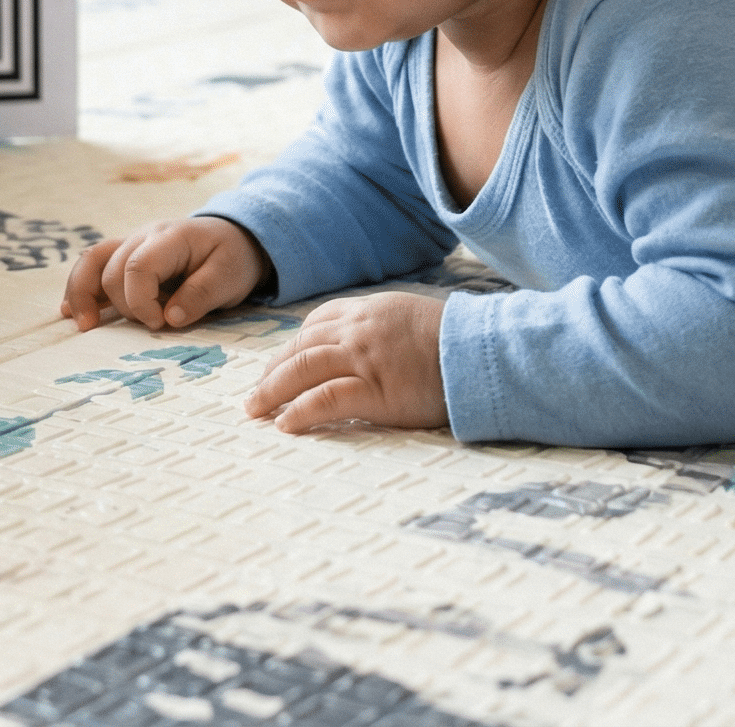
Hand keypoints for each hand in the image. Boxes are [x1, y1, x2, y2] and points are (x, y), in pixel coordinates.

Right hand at [59, 216, 270, 331]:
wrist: (235, 237)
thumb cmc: (233, 257)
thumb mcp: (230, 276)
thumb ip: (201, 294)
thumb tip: (170, 318)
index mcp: (171, 237)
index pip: (138, 266)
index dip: (141, 300)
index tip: (159, 323)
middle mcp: (144, 237)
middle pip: (113, 270)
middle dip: (126, 304)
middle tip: (152, 325)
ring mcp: (130, 244)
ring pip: (91, 261)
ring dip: (82, 293)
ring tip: (83, 326)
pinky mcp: (125, 257)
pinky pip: (92, 266)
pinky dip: (79, 288)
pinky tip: (69, 311)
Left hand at [244, 292, 446, 432]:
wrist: (480, 351)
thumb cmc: (454, 340)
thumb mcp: (410, 317)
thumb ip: (379, 328)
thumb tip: (360, 346)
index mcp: (367, 310)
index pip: (315, 324)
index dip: (291, 347)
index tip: (277, 366)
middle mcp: (359, 330)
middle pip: (301, 347)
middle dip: (271, 371)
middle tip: (254, 394)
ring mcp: (364, 359)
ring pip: (303, 369)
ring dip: (272, 391)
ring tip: (256, 410)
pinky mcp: (375, 390)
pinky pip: (326, 399)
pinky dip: (301, 411)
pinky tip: (286, 424)